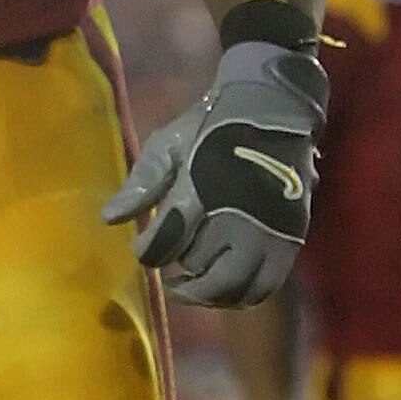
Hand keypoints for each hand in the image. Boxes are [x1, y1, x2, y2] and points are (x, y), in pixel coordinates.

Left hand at [102, 37, 326, 306]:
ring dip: (214, 295)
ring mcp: (270, 229)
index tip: (143, 249)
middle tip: (170, 280)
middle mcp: (240, 216)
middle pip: (210, 278)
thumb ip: (142, 184)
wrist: (271, 104)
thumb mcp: (168, 143)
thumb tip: (109, 219)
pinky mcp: (292, 234)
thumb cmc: (208, 125)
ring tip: (197, 284)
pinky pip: (268, 282)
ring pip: (241, 288)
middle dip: (186, 286)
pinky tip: (226, 281)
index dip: (150, 253)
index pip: (167, 243)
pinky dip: (244, 292)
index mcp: (201, 191)